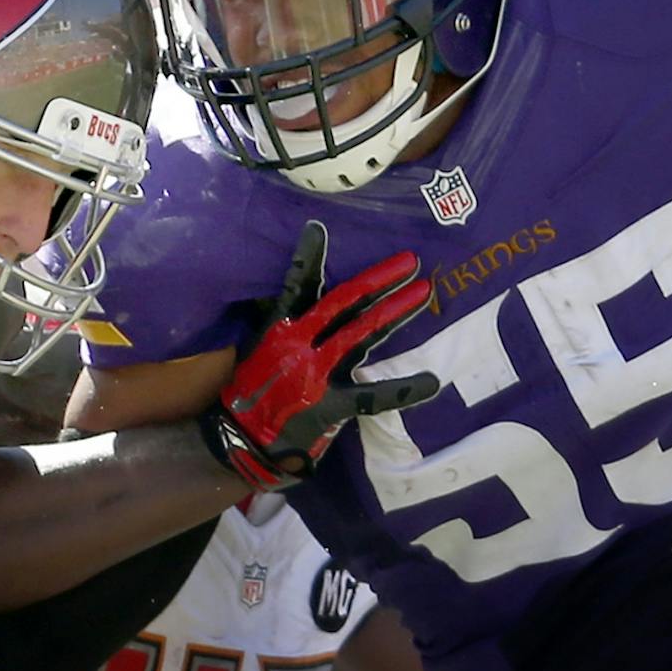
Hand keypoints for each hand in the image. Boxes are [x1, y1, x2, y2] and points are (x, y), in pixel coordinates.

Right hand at [202, 220, 438, 489]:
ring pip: (363, 334)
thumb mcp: (259, 351)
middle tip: (410, 260)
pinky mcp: (330, 405)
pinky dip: (402, 389)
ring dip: (396, 311)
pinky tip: (431, 382)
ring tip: (424, 292)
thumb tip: (299, 299)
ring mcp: (316, 373)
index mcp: (280, 329)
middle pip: (345, 303)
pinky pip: (373, 396)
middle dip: (380, 279)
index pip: (296, 286)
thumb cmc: (250, 395)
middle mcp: (299, 344)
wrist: (240, 442)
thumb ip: (284, 326)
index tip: (319, 228)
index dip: (309, 258)